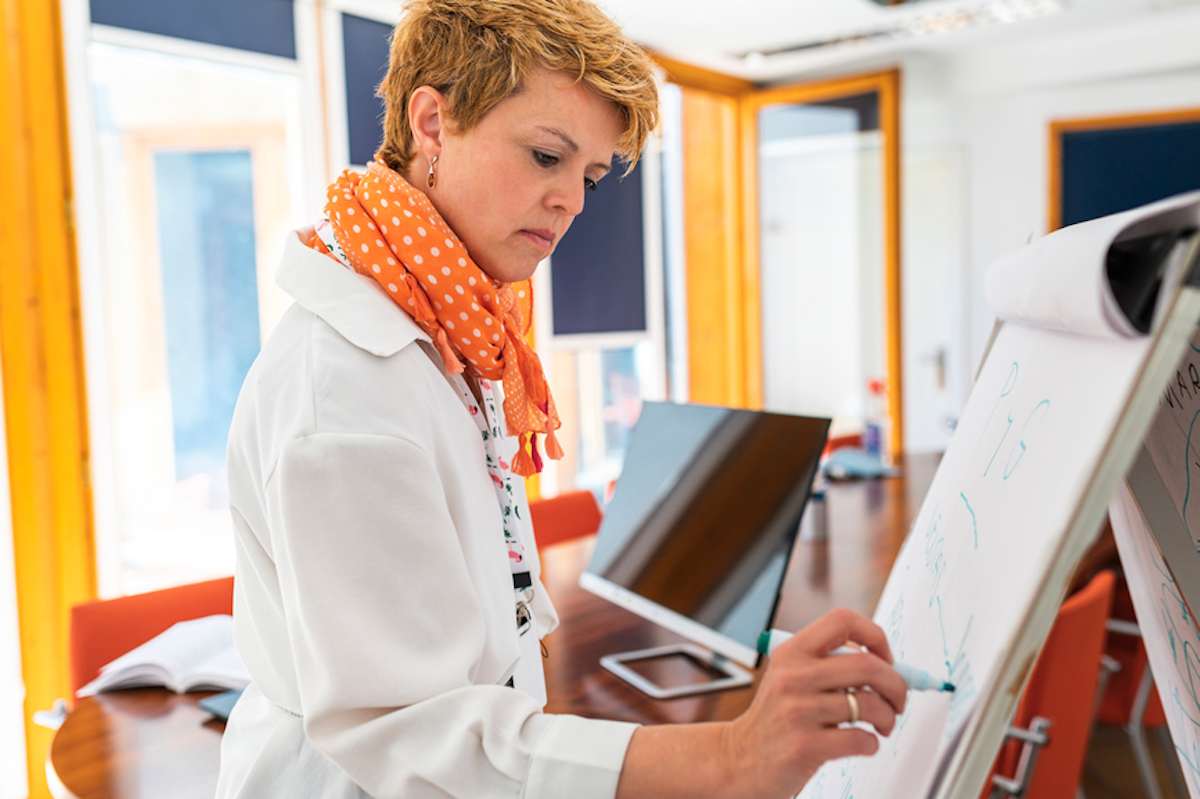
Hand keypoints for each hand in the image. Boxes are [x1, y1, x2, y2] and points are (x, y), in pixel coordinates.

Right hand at [720, 608, 907, 798]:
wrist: (740, 758)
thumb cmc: (774, 719)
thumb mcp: (789, 678)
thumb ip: (828, 665)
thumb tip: (886, 665)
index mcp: (792, 652)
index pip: (842, 621)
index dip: (874, 636)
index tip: (885, 658)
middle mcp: (793, 676)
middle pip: (867, 665)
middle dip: (896, 685)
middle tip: (898, 699)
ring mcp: (798, 711)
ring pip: (870, 704)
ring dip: (888, 717)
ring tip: (882, 724)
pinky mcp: (805, 746)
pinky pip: (861, 739)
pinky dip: (872, 744)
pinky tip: (863, 743)